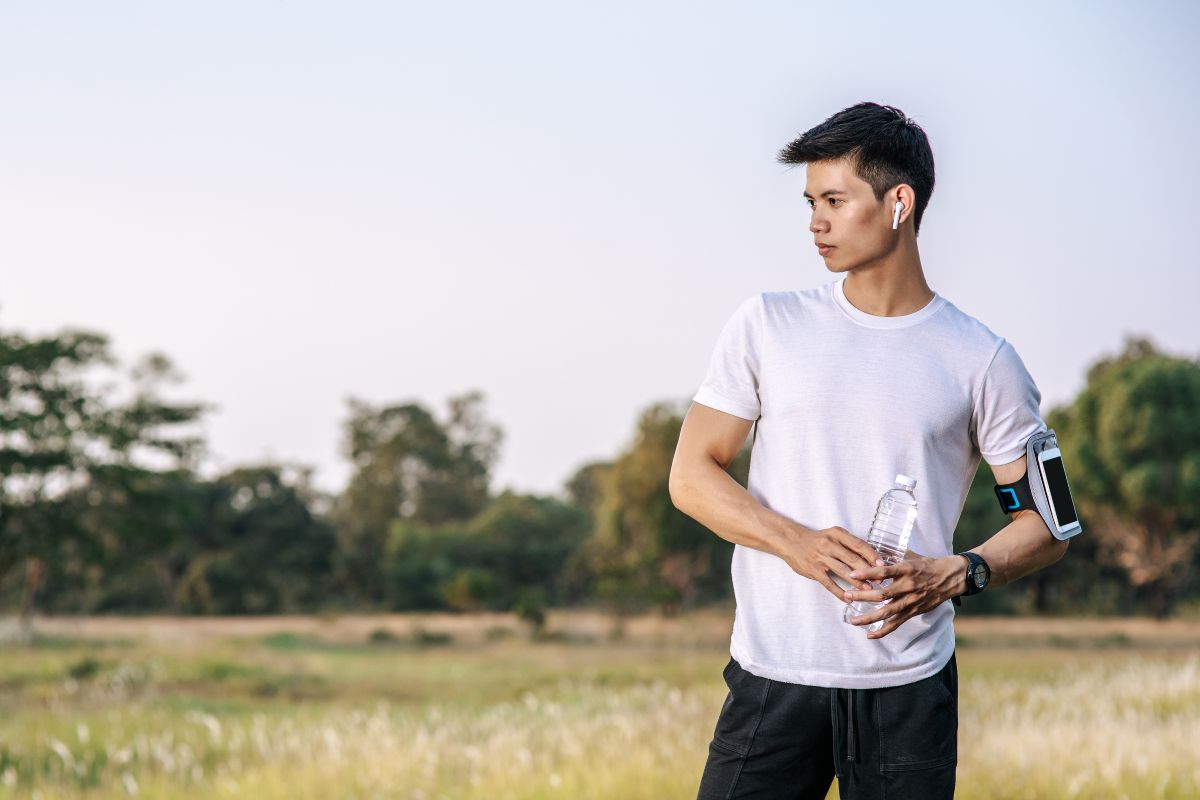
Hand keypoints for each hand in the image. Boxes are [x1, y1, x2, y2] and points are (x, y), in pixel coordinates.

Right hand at [777, 525, 883, 601]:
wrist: (791, 541)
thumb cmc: (817, 540)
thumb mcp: (833, 536)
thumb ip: (849, 545)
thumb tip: (871, 558)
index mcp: (837, 534)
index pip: (858, 544)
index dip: (872, 555)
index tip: (883, 565)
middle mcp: (829, 544)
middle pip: (853, 559)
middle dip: (868, 571)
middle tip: (880, 581)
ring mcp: (820, 558)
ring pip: (843, 571)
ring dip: (857, 582)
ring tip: (868, 590)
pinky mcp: (813, 570)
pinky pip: (828, 583)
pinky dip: (839, 592)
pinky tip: (848, 598)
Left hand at [842, 553, 964, 638]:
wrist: (950, 578)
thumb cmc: (927, 564)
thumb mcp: (911, 555)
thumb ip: (892, 554)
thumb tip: (873, 548)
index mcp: (906, 569)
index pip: (884, 571)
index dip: (868, 573)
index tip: (853, 574)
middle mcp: (908, 586)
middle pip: (882, 594)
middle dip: (863, 596)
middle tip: (847, 596)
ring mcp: (911, 601)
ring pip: (888, 611)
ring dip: (869, 617)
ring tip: (853, 621)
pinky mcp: (913, 611)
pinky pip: (896, 623)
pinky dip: (883, 630)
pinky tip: (870, 635)